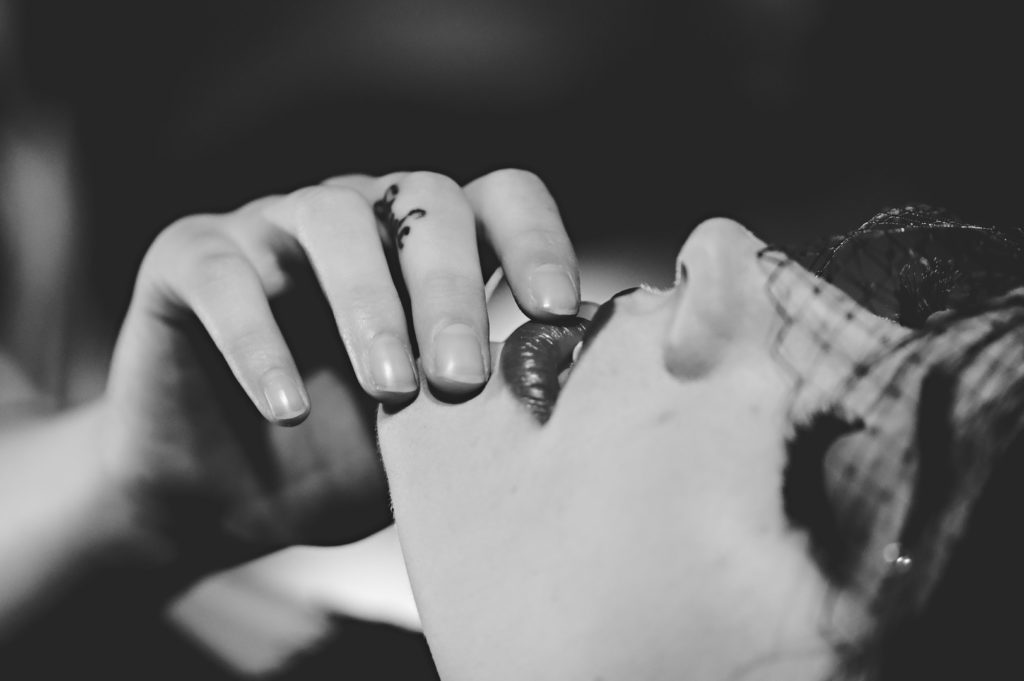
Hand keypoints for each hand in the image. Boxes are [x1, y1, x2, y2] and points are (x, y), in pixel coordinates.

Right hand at [100, 169, 578, 570]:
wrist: (218, 501)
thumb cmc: (338, 462)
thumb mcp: (426, 444)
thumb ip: (485, 407)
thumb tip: (570, 388)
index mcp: (426, 249)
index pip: (500, 201)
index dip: (537, 242)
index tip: (556, 312)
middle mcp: (359, 217)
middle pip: (424, 202)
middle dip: (451, 290)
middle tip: (461, 378)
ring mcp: (273, 227)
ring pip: (330, 218)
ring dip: (369, 305)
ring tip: (389, 391)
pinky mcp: (190, 257)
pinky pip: (226, 276)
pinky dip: (259, 341)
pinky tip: (287, 408)